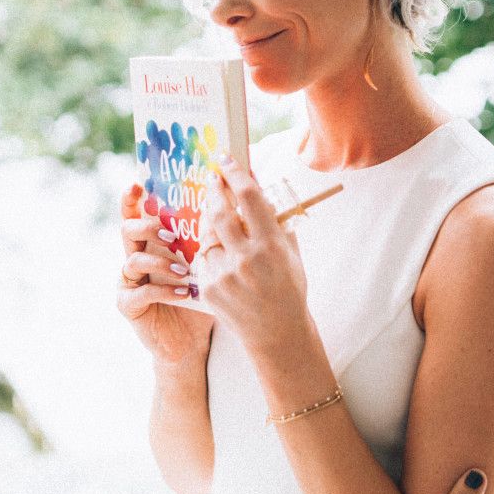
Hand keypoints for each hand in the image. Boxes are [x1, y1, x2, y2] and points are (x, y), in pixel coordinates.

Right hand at [116, 184, 214, 364]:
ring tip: (183, 271)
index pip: (138, 213)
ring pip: (133, 260)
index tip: (139, 184)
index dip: (134, 198)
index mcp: (152, 242)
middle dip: (149, 227)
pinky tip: (183, 294)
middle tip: (171, 235)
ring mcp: (129, 281)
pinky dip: (163, 291)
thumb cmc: (200, 296)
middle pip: (128, 229)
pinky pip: (140, 292)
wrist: (191, 340)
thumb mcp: (206, 263)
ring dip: (160, 262)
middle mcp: (136, 256)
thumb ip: (209, 237)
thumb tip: (234, 206)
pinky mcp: (128, 304)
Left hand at [198, 160, 311, 353]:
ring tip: (215, 213)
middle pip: (220, 212)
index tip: (226, 159)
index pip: (249, 198)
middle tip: (211, 177)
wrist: (277, 333)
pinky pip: (203, 258)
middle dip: (213, 189)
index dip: (235, 174)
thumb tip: (258, 185)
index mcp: (272, 246)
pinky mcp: (208, 289)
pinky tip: (219, 251)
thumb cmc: (288, 288)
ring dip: (209, 220)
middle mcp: (246, 259)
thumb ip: (275, 220)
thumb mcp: (291, 253)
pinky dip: (209, 250)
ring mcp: (224, 276)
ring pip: (207, 234)